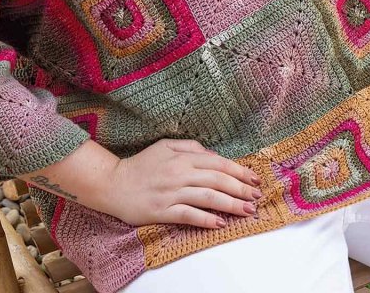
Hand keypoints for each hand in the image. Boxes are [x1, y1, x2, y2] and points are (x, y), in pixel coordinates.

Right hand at [102, 138, 261, 228]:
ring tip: (247, 210)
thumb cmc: (140, 165)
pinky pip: (188, 215)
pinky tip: (220, 224)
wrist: (112, 183)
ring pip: (207, 197)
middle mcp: (179, 173)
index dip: (238, 170)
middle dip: (241, 188)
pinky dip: (205, 220)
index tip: (254, 178)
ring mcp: (171, 193)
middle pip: (217, 180)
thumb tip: (212, 154)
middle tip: (257, 197)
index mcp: (181, 157)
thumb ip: (189, 147)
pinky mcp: (162, 211)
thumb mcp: (164, 146)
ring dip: (230, 205)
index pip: (217, 163)